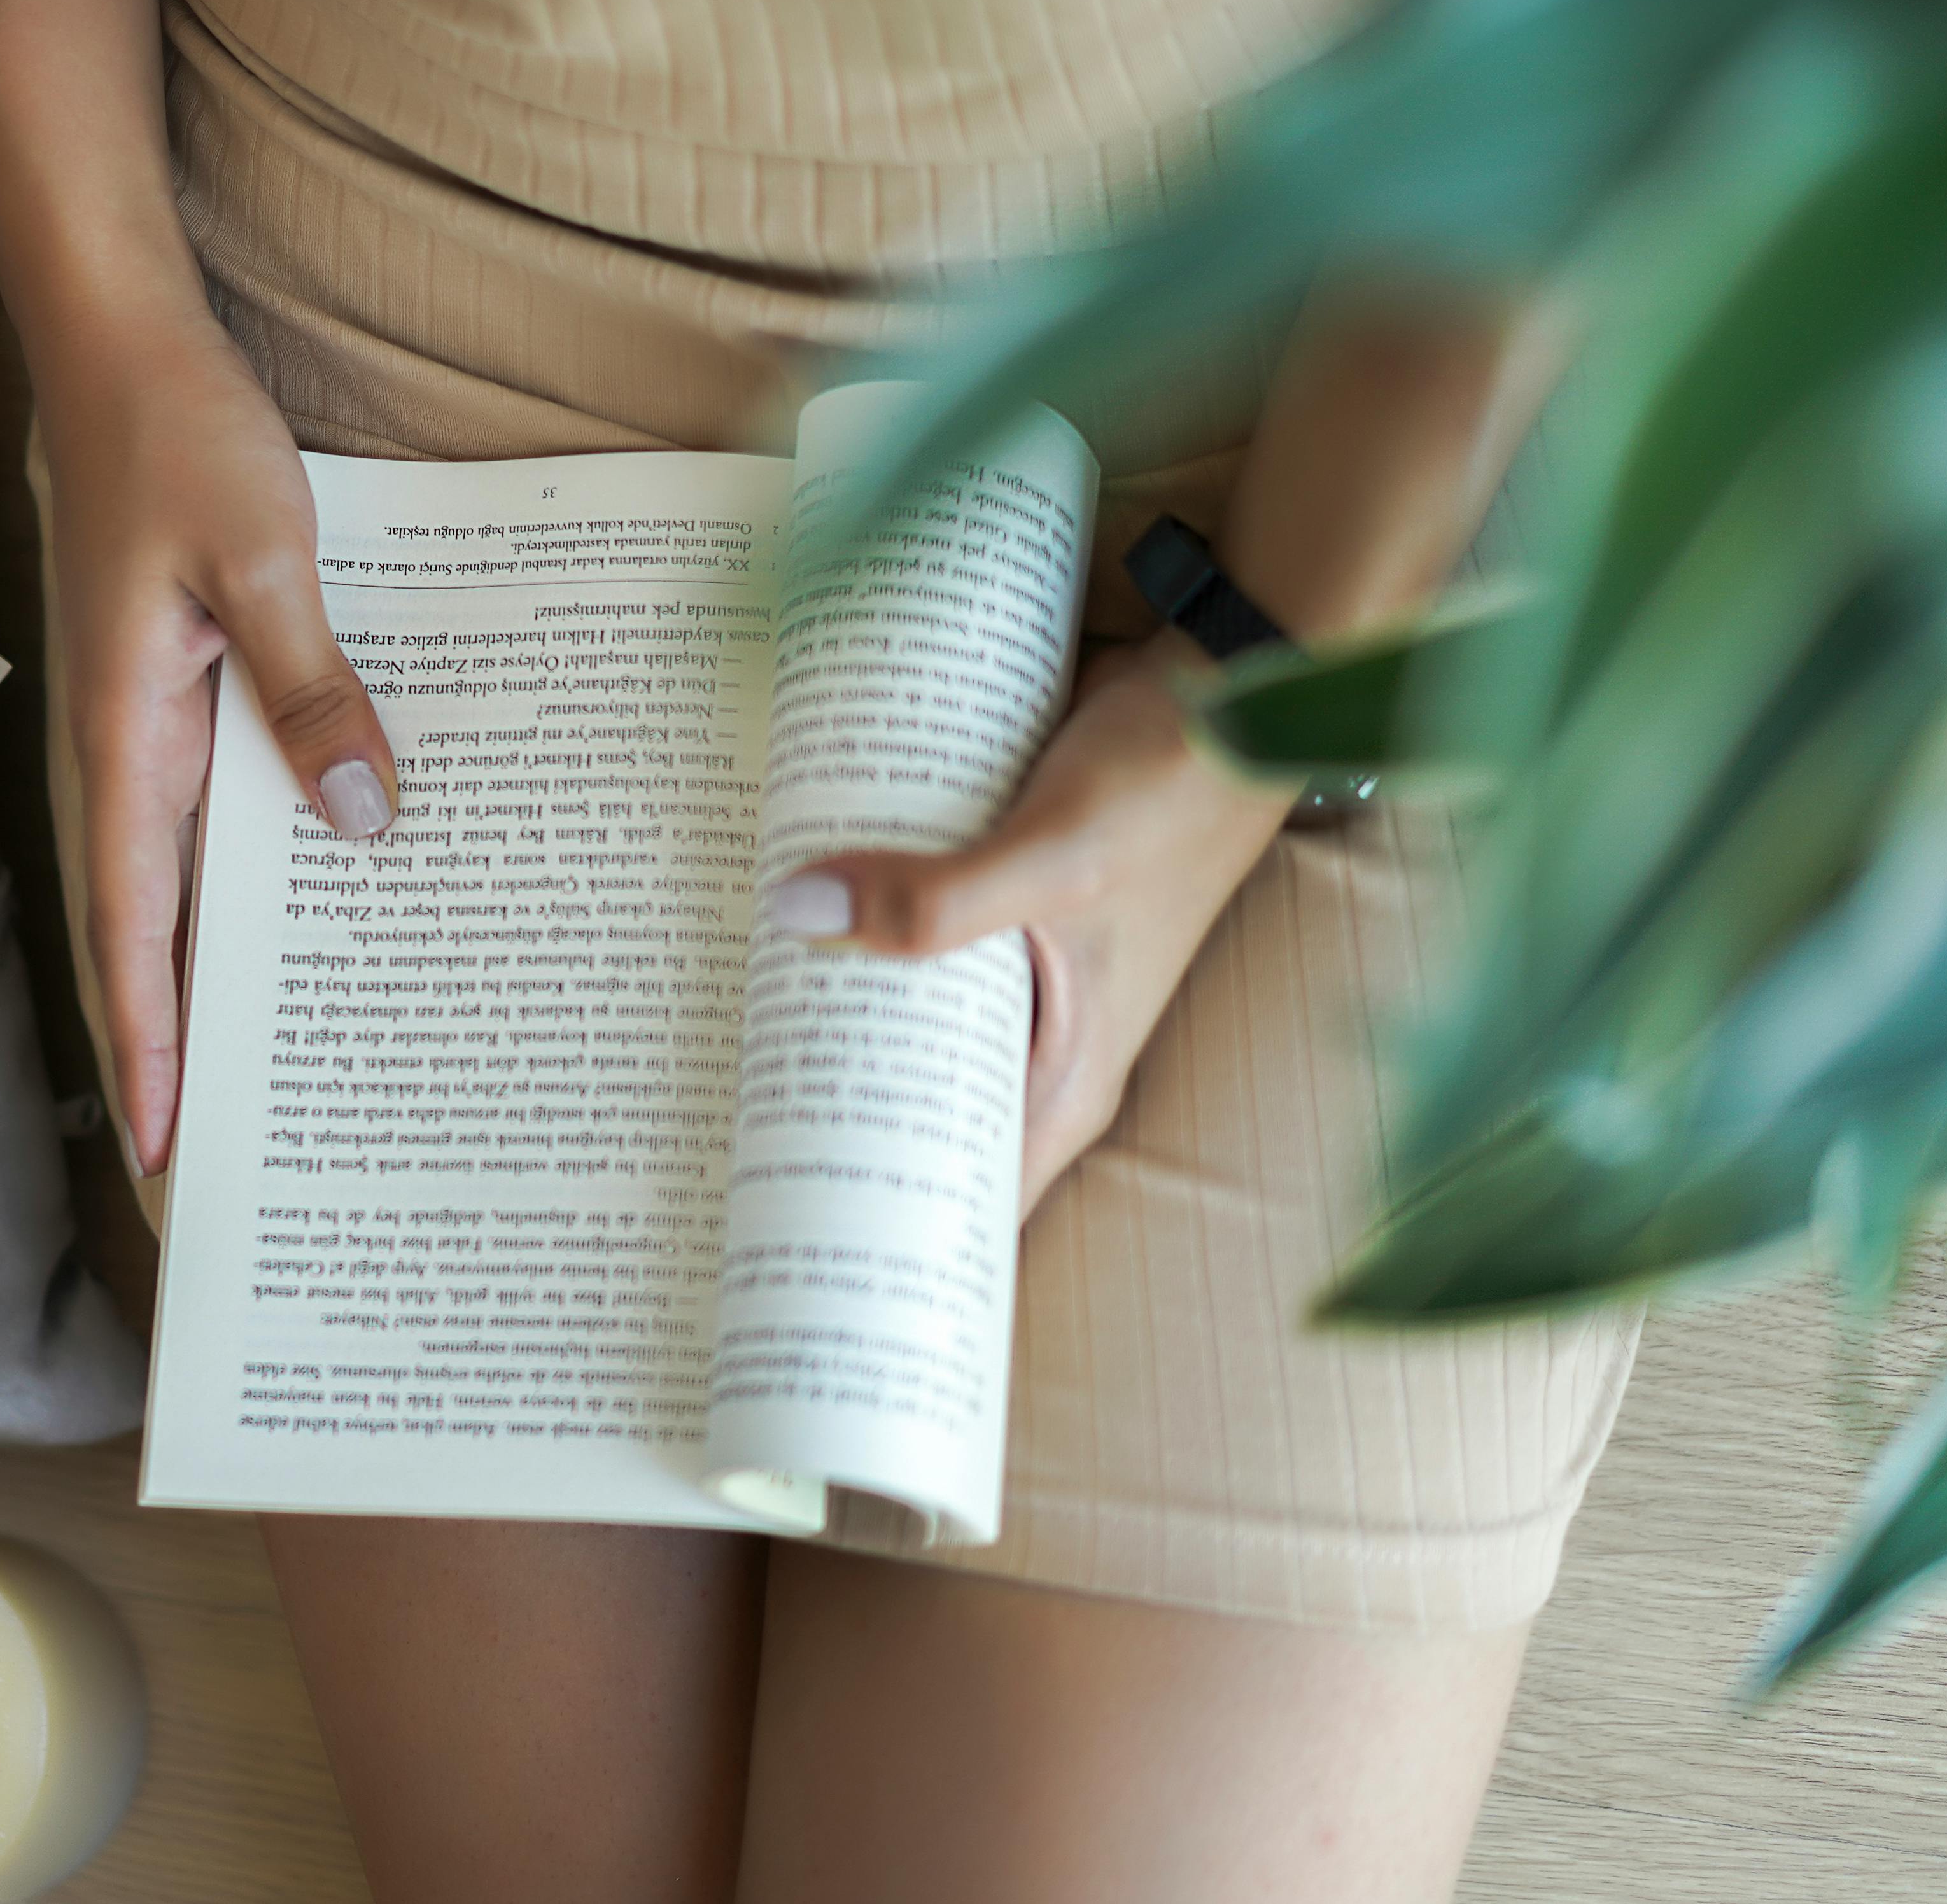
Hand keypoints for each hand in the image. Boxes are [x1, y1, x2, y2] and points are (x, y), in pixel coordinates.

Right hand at [42, 306, 396, 1174]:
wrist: (117, 347)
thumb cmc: (179, 440)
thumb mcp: (262, 559)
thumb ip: (308, 689)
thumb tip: (358, 820)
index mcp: (124, 736)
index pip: (132, 925)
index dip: (152, 1042)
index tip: (169, 1151)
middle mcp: (121, 748)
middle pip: (143, 932)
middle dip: (176, 1051)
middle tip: (217, 1164)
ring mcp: (143, 722)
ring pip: (175, 883)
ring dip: (208, 977)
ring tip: (270, 1077)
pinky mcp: (173, 689)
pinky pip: (207, 812)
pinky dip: (241, 880)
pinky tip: (309, 907)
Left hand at [764, 635, 1291, 1214]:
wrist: (1229, 681)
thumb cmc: (1170, 784)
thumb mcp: (1055, 853)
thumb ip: (938, 897)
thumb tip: (794, 916)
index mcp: (1069, 1082)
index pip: (972, 1214)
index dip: (889, 1254)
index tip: (791, 1265)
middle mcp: (1047, 1047)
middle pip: (921, 1134)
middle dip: (830, 1148)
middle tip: (717, 1152)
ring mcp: (1025, 981)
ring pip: (910, 1042)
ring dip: (831, 1039)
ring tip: (717, 1049)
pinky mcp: (1004, 912)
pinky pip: (915, 960)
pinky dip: (859, 957)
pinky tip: (780, 938)